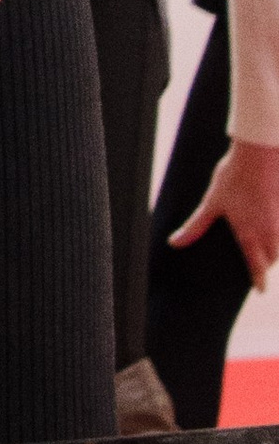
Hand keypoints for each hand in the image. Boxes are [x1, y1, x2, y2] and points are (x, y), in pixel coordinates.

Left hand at [168, 137, 278, 292]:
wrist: (260, 152)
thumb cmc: (234, 176)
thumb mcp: (212, 203)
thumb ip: (196, 225)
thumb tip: (175, 243)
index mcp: (251, 233)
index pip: (258, 265)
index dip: (259, 279)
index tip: (260, 291)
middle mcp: (270, 230)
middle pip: (274, 255)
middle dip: (267, 262)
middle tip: (260, 264)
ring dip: (274, 245)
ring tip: (265, 243)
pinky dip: (278, 228)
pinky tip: (270, 217)